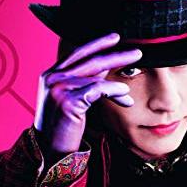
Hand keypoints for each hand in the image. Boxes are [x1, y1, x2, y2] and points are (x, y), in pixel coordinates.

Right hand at [33, 33, 141, 157]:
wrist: (49, 149)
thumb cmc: (63, 125)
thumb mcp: (72, 98)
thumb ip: (86, 82)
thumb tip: (110, 72)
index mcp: (51, 74)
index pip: (78, 53)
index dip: (98, 43)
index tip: (115, 37)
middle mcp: (52, 78)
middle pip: (91, 60)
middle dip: (117, 55)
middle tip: (137, 52)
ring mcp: (58, 88)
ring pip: (97, 76)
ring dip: (117, 84)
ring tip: (128, 91)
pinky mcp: (67, 101)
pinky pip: (97, 90)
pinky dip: (114, 91)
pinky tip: (124, 95)